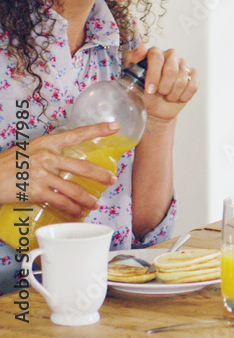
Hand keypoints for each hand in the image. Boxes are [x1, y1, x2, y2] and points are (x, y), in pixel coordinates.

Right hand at [0, 123, 118, 218]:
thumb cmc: (7, 165)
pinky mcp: (36, 191)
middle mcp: (46, 157)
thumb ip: (47, 153)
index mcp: (46, 143)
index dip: (97, 130)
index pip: (76, 134)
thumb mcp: (27, 151)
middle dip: (100, 175)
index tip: (115, 127)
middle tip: (111, 180)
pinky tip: (77, 213)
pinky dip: (71, 209)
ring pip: (74, 189)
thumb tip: (63, 160)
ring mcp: (42, 174)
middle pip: (82, 167)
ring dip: (87, 199)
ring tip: (94, 204)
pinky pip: (61, 201)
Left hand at [126, 45, 197, 121]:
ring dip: (173, 94)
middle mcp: (170, 55)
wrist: (155, 107)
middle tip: (159, 93)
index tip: (150, 89)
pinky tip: (177, 97)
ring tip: (167, 96)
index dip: (154, 74)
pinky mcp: (193, 75)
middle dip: (164, 86)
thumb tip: (141, 47)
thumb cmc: (142, 92)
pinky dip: (184, 95)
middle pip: (171, 69)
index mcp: (155, 53)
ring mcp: (183, 64)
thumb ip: (133, 60)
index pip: (157, 56)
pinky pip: (192, 85)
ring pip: (182, 79)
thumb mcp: (131, 77)